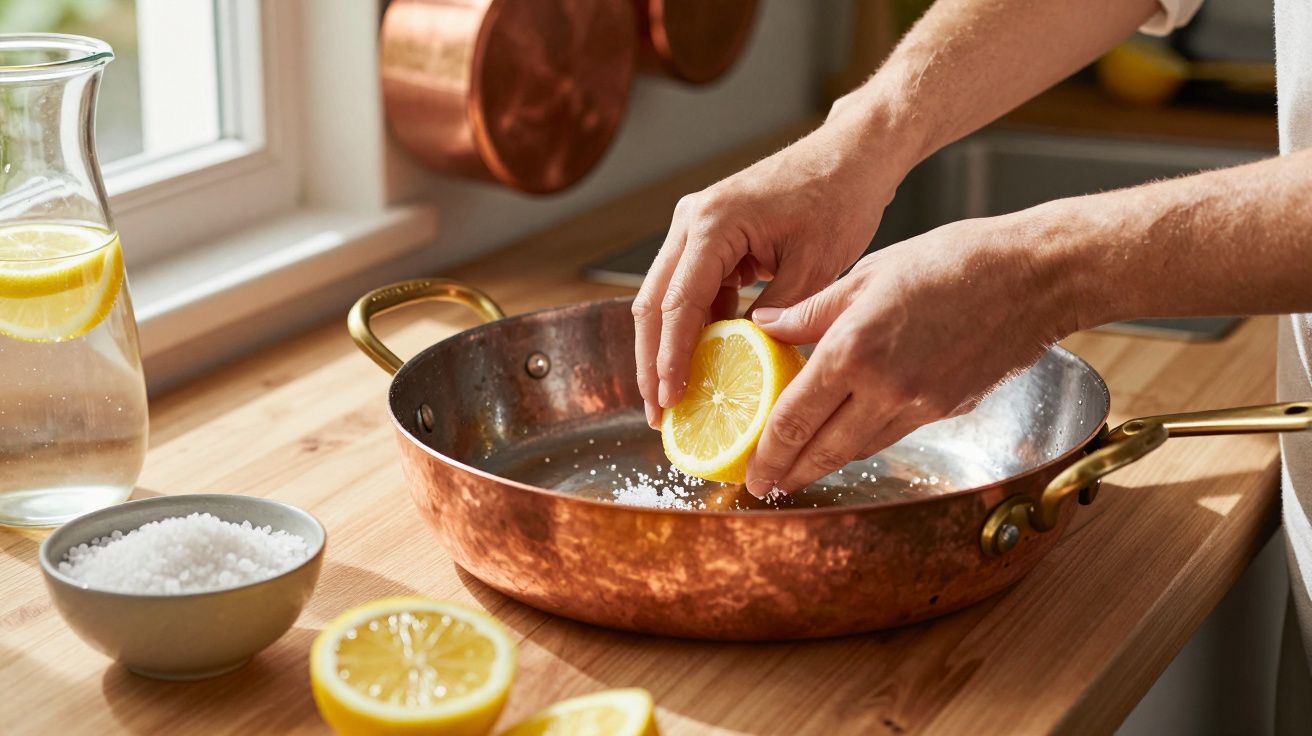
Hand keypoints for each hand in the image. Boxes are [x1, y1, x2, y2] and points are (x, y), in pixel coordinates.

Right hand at [632, 109, 909, 427]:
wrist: (850, 156)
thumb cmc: (838, 200)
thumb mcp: (813, 268)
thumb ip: (777, 317)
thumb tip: (749, 365)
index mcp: (712, 223)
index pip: (677, 303)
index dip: (670, 358)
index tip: (670, 400)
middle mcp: (691, 221)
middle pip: (652, 303)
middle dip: (651, 363)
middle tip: (657, 413)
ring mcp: (695, 227)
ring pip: (664, 299)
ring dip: (666, 349)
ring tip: (671, 400)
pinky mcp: (709, 238)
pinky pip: (689, 290)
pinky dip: (692, 328)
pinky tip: (702, 366)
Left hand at [744, 211, 1079, 496]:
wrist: (1034, 276)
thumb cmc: (952, 260)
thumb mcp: (867, 273)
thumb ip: (810, 311)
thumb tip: (764, 327)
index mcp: (854, 349)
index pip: (794, 417)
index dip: (768, 451)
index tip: (751, 470)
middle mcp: (884, 388)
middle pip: (823, 450)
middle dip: (789, 474)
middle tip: (765, 486)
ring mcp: (920, 405)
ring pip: (858, 448)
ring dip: (825, 463)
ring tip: (799, 468)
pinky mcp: (947, 410)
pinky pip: (893, 434)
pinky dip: (864, 440)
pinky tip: (849, 436)